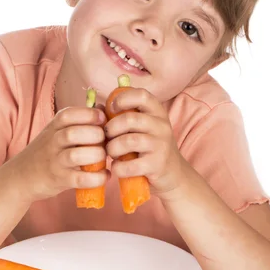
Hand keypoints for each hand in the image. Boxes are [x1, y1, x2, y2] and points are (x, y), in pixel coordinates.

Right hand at [13, 106, 109, 201]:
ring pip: (75, 155)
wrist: (21, 176)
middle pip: (74, 133)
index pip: (69, 114)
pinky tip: (104, 175)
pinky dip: (96, 178)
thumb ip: (79, 121)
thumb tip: (103, 109)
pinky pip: (79, 179)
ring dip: (96, 155)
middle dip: (96, 135)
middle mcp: (52, 141)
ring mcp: (55, 161)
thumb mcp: (57, 131)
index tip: (102, 120)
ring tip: (103, 158)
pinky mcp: (59, 180)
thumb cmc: (47, 151)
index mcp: (54, 126)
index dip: (89, 115)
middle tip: (105, 141)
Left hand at [104, 88, 185, 202]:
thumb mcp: (140, 128)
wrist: (172, 173)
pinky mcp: (157, 165)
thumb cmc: (148, 147)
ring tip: (111, 153)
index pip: (141, 95)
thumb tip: (97, 107)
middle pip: (130, 119)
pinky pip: (131, 165)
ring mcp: (161, 146)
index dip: (122, 99)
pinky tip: (118, 167)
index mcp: (157, 112)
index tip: (112, 109)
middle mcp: (161, 126)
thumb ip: (121, 115)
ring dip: (112, 148)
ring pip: (128, 141)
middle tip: (106, 137)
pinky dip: (118, 167)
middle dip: (111, 128)